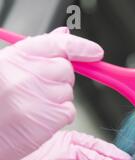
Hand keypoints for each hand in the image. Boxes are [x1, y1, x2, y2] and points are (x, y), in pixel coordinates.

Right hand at [0, 27, 103, 159]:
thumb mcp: (7, 67)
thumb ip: (37, 51)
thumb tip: (64, 34)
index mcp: (21, 55)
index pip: (60, 44)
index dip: (82, 47)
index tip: (95, 52)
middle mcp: (35, 72)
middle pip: (67, 70)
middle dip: (58, 80)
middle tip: (36, 92)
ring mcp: (46, 94)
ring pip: (68, 93)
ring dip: (56, 100)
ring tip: (30, 107)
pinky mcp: (55, 115)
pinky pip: (69, 112)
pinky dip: (58, 117)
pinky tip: (36, 120)